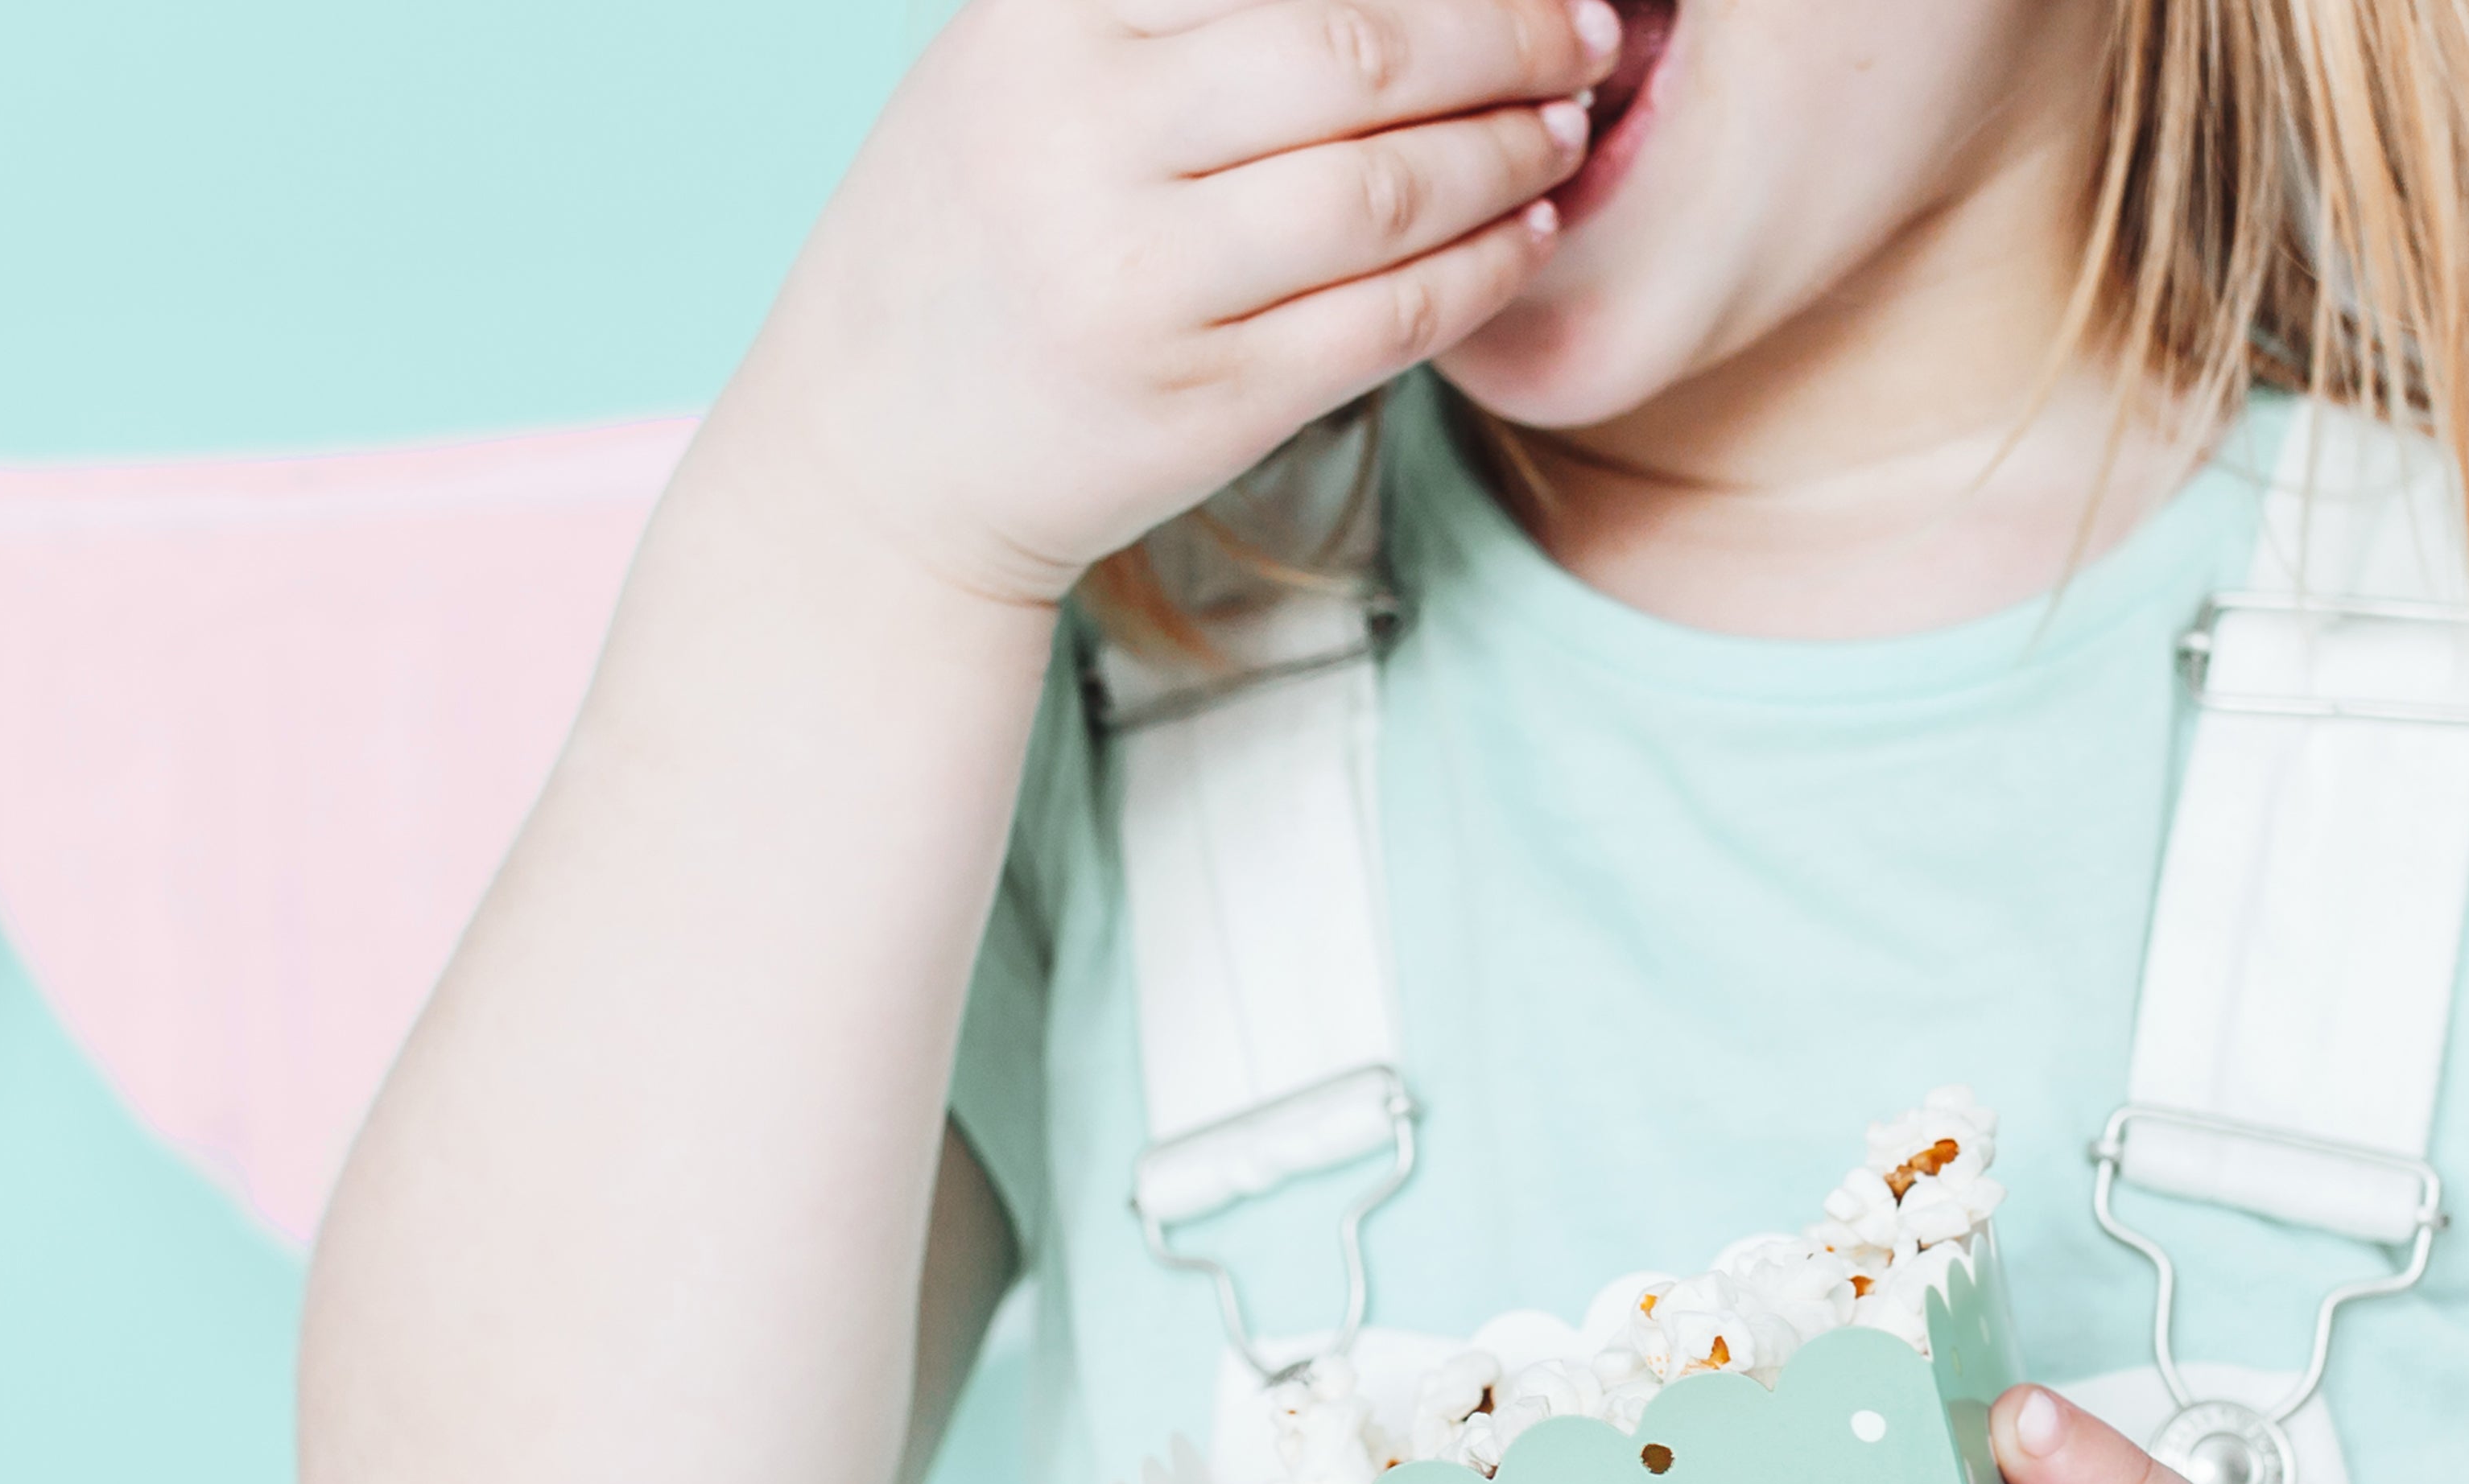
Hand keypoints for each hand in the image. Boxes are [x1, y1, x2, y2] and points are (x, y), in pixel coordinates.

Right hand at [733, 0, 1618, 602]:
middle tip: (1586, 33)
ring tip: (1565, 127)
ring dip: (1510, 152)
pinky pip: (1390, 317)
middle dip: (1504, 35)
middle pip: (1358, 50)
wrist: (882, 454)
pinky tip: (1527, 232)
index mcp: (1042, 21)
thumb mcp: (1023, 67)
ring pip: (1390, 187)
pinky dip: (1483, 268)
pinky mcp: (1204, 399)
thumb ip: (1165, 8)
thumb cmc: (983, 233)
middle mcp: (1082, 136)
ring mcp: (1141, 278)